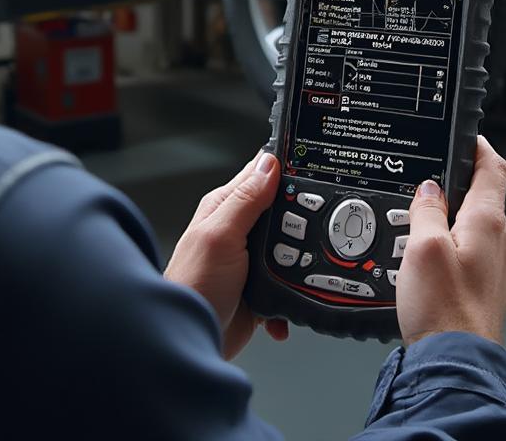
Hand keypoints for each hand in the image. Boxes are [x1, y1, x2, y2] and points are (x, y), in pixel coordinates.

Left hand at [165, 151, 289, 358]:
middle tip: (308, 232)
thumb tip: (268, 164)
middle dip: (300, 221)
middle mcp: (238, 229)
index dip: (285, 171)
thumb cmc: (192, 285)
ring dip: (299, 261)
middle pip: (282, 211)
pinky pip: (289, 283)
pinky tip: (288, 302)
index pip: (260, 175)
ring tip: (298, 270)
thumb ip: (245, 200)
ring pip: (291, 247)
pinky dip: (293, 295)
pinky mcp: (261, 287)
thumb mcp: (221, 235)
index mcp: (225, 207)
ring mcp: (250, 259)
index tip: (312, 174)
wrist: (195, 341)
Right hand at [397, 135, 505, 347]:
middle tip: (421, 182)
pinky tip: (423, 256)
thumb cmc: (444, 310)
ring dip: (446, 216)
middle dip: (452, 184)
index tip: (466, 135)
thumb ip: (425, 210)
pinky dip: (446, 243)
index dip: (478, 146)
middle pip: (480, 197)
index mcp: (488, 223)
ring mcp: (493, 266)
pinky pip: (466, 252)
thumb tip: (427, 190)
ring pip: (470, 226)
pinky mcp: (481, 287)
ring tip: (414, 222)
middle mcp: (498, 242)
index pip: (493, 169)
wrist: (455, 363)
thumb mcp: (423, 246)